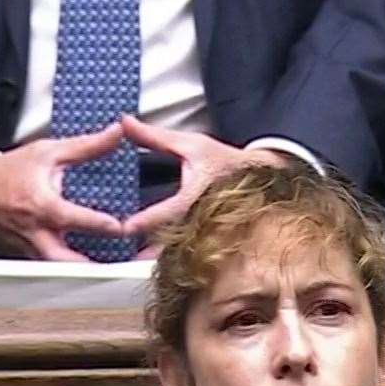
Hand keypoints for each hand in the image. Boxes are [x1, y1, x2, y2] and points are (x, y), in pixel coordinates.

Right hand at [0, 122, 129, 259]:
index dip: (103, 225)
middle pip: (65, 261)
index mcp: (41, 206)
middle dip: (93, 266)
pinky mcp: (23, 257)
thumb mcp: (47, 152)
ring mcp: (27, 249)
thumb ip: (86, 146)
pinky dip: (69, 268)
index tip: (125, 228)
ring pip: (58, 269)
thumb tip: (118, 132)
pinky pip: (49, 267)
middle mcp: (34, 233)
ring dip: (84, 271)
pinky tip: (92, 265)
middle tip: (122, 263)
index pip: (76, 220)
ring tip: (115, 269)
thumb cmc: (8, 170)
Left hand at [120, 116, 294, 255]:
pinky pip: (187, 248)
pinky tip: (152, 259)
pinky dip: (170, 254)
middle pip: (172, 239)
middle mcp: (203, 217)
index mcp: (196, 194)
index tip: (125, 228)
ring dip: (158, 256)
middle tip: (124, 255)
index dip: (146, 220)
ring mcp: (208, 230)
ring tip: (134, 262)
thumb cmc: (223, 160)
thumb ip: (154, 137)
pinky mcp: (210, 237)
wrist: (260, 175)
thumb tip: (124, 122)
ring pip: (180, 249)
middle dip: (148, 250)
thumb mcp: (190, 144)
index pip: (168, 210)